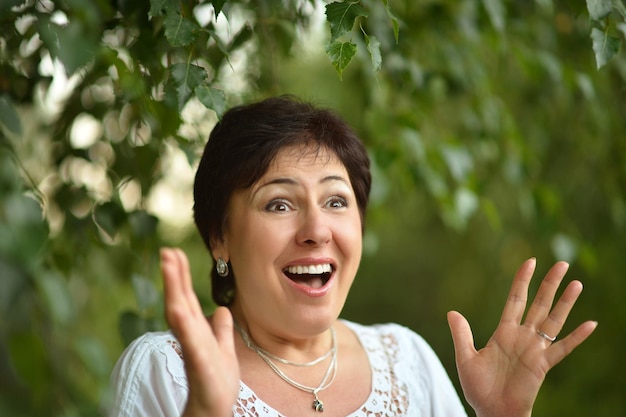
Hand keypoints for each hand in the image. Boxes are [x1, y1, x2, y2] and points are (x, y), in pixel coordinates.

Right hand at [161, 248, 239, 416]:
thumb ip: (221, 330)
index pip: (187, 297)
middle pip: (180, 298)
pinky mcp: (198, 361)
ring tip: (167, 264)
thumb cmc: (216, 383)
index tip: (175, 252)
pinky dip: (182, 321)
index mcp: (196, 330)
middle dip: (174, 274)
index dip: (181, 276)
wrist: (214, 409)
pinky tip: (176, 305)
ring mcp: (192, 346)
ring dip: (173, 288)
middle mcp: (190, 335)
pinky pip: (189, 338)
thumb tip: (221, 310)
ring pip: (179, 312)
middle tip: (167, 250)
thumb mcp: (224, 349)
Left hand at [447, 258, 596, 416]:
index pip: (516, 299)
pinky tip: (590, 324)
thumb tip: (451, 312)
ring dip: (565, 303)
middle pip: (539, 304)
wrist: (492, 411)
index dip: (522, 281)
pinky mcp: (542, 365)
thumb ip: (461, 334)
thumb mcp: (465, 357)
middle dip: (549, 284)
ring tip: (576, 284)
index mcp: (503, 332)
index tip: (530, 262)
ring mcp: (534, 349)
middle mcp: (522, 336)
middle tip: (562, 263)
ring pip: (553, 320)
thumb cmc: (479, 387)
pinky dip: (576, 337)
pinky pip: (562, 348)